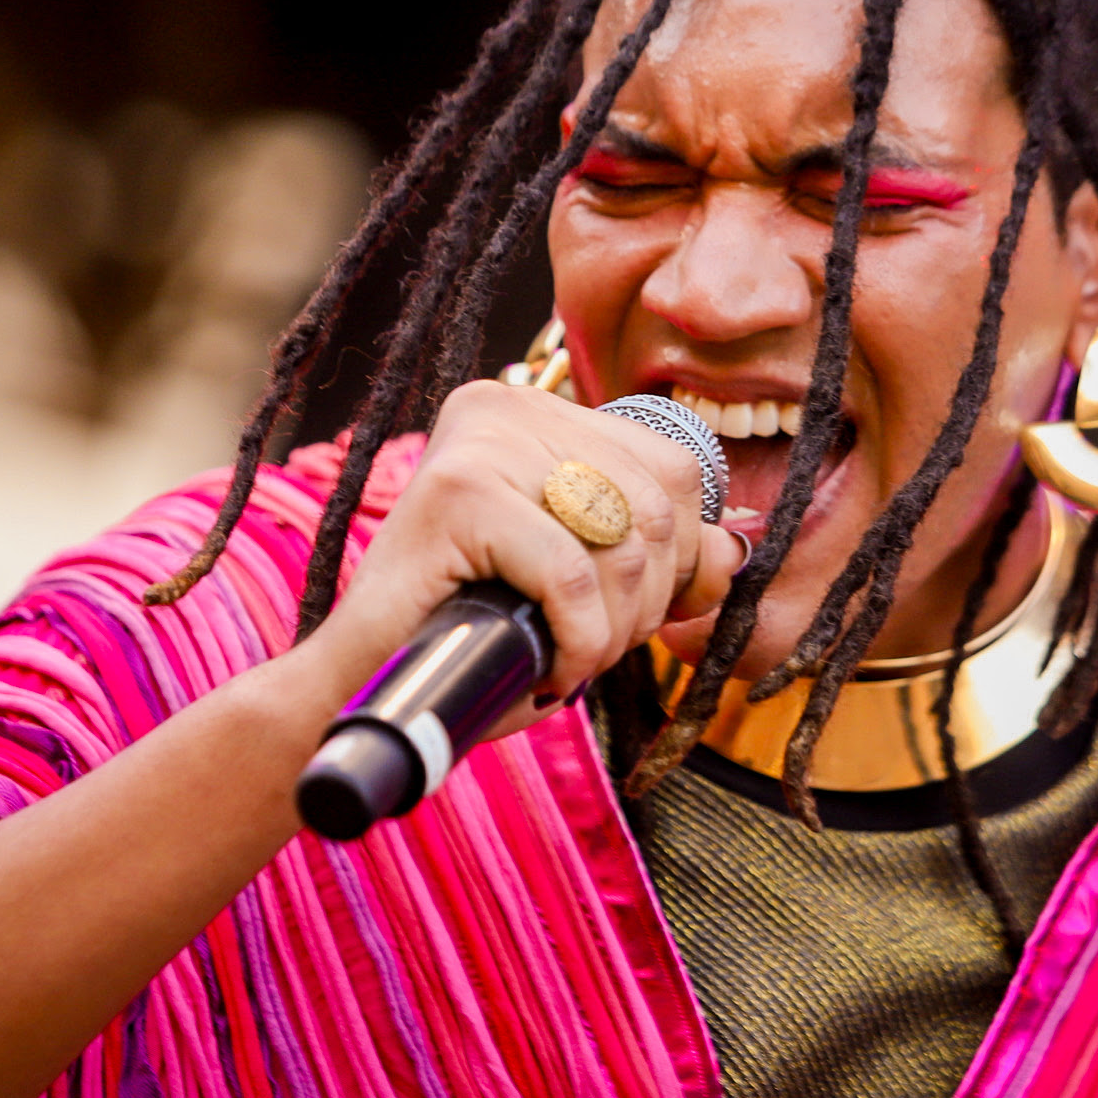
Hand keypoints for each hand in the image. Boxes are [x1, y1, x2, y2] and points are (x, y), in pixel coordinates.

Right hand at [309, 381, 738, 737]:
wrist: (365, 690)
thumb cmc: (477, 638)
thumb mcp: (585, 586)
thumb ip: (659, 558)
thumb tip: (733, 547)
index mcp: (540, 413)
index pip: (674, 467)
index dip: (679, 556)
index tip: (631, 613)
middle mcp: (509, 407)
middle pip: (659, 503)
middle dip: (649, 600)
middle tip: (594, 648)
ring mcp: (479, 443)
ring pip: (622, 541)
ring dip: (615, 629)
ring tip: (570, 660)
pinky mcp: (456, 491)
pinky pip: (572, 574)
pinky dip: (578, 640)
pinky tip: (550, 668)